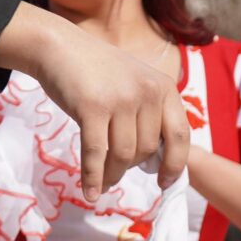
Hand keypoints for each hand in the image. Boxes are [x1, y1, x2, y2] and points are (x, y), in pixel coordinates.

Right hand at [0, 5, 189, 196]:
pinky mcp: (92, 108)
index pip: (181, 135)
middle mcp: (147, 92)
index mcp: (163, 86)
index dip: (175, 164)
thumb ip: (149, 114)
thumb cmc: (97, 70)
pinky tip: (90, 192)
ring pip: (124, 155)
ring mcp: (120, 99)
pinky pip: (97, 154)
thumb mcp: (135, 83)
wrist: (59, 47)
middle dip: (133, 167)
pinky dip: (93, 178)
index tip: (165, 182)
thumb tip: (157, 163)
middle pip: (148, 149)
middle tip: (118, 171)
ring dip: (113, 175)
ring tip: (105, 183)